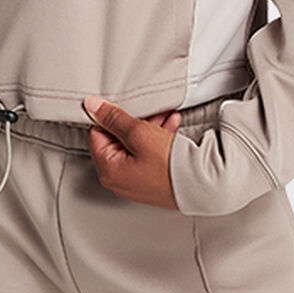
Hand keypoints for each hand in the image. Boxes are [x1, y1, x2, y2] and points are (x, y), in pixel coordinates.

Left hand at [82, 94, 181, 208]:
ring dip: (148, 128)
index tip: (125, 110)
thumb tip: (92, 106)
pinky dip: (157, 140)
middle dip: (134, 122)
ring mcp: (135, 181)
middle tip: (148, 113)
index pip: (96, 133)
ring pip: (134, 145)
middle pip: (116, 139)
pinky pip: (147, 154)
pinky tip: (170, 128)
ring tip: (165, 117)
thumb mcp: (138, 133)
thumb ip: (114, 117)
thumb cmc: (169, 167)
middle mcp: (118, 179)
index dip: (111, 118)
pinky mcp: (151, 180)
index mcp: (108, 170)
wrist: (201, 187)